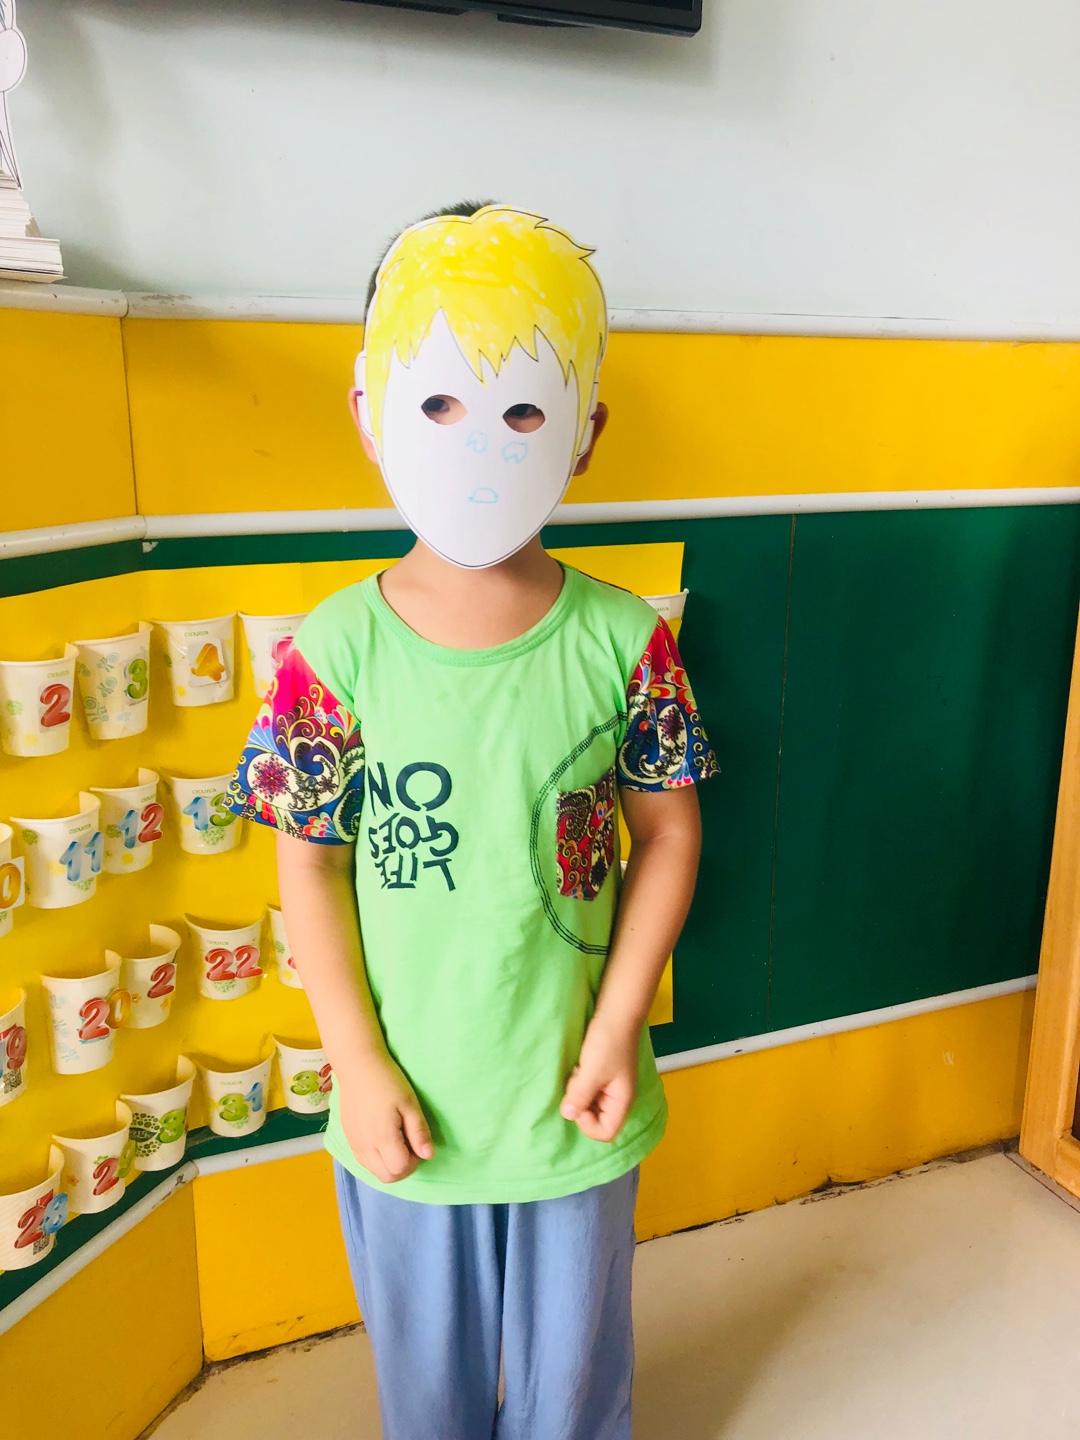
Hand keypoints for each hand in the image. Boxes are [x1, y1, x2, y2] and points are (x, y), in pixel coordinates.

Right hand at [336, 1051, 433, 1183]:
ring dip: (389, 1165)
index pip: (400, 1169)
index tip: (418, 1142)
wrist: (358, 1066)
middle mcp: (365, 1147)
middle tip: (410, 1144)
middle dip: (403, 1167)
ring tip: (397, 1141)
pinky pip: (363, 1162)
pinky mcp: (349, 1138)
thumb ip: (419, 1132)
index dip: (414, 1161)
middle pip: (387, 1177)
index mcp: (382, 1138)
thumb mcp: (409, 1103)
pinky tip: (383, 1139)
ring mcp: (354, 1144)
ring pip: (374, 1172)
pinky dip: (376, 1160)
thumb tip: (429, 1156)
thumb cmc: (388, 1081)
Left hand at [560, 1015, 638, 1142]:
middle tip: (576, 1083)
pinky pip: (587, 1089)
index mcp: (621, 1101)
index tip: (578, 1102)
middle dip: (581, 1105)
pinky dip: (579, 1082)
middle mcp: (617, 1097)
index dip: (588, 1124)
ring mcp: (609, 1086)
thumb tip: (567, 1115)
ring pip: (589, 1103)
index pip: (606, 1132)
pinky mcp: (601, 1074)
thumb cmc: (608, 1041)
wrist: (615, 1011)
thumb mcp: (592, 1070)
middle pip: (596, 1119)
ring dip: (578, 1092)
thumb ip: (580, 1095)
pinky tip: (577, 1066)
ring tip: (577, 1072)